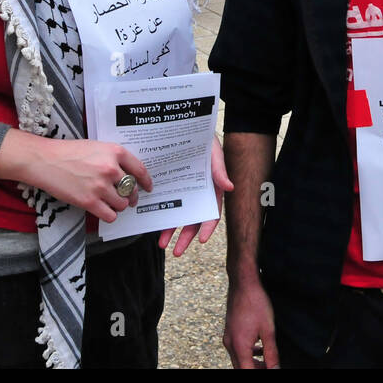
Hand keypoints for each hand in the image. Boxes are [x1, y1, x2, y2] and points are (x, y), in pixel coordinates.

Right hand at [0, 129, 151, 223]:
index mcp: (115, 152)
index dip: (146, 181)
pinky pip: (110, 215)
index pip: (140, 170)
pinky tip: (103, 210)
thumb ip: (113, 158)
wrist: (45, 160)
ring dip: (119, 206)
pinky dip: (109, 215)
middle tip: (128, 199)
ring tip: (112, 203)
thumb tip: (127, 173)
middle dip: (132, 196)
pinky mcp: (89, 201)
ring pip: (122, 204)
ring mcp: (100, 186)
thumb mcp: (96, 146)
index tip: (148, 187)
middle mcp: (111, 169)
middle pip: (132, 190)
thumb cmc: (68, 152)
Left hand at [158, 135, 233, 255]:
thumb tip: (230, 187)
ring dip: (170, 231)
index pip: (212, 213)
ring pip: (178, 216)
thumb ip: (219, 169)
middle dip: (184, 237)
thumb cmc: (206, 141)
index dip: (207, 227)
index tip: (202, 240)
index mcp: (211, 190)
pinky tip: (153, 223)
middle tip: (175, 251)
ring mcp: (184, 192)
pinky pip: (166, 203)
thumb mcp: (214, 152)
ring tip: (161, 244)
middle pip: (193, 221)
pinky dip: (161, 214)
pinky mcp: (170, 187)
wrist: (187, 130)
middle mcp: (198, 195)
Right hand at [223, 277, 278, 368]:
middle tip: (271, 367)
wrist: (243, 283)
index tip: (271, 370)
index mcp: (239, 346)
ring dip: (252, 363)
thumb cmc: (256, 303)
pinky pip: (237, 349)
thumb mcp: (268, 330)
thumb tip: (275, 369)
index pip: (247, 371)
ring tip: (268, 361)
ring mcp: (228, 337)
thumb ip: (271, 353)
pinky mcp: (229, 331)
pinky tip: (260, 348)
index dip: (260, 373)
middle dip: (256, 370)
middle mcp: (230, 344)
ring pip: (239, 359)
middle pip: (241, 367)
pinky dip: (248, 353)